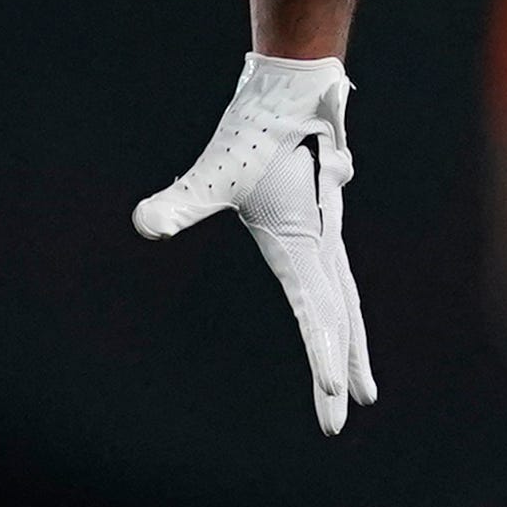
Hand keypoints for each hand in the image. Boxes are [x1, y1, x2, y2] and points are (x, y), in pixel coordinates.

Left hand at [134, 52, 376, 434]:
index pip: (316, 313)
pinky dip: (341, 314)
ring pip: (343, 304)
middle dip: (340, 368)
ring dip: (350, 346)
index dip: (324, 356)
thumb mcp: (214, 172)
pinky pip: (335, 284)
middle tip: (340, 418)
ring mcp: (324, 237)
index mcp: (302, 244)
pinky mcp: (319, 227)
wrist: (293, 88)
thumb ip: (182, 201)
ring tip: (362, 390)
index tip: (335, 394)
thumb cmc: (255, 130)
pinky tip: (341, 327)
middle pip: (337, 320)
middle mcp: (319, 245)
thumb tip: (144, 225)